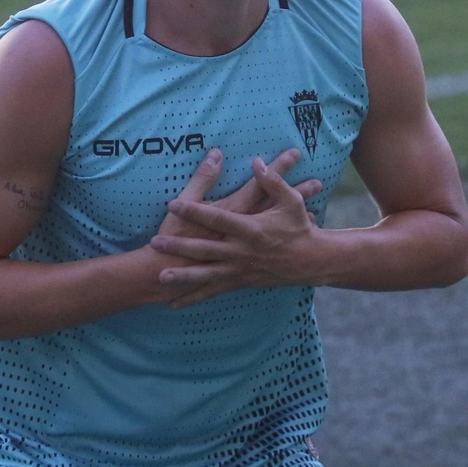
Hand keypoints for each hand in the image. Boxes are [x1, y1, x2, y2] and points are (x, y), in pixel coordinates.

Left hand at [149, 156, 324, 299]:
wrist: (310, 262)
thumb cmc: (300, 228)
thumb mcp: (291, 202)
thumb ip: (273, 182)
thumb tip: (256, 162)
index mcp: (251, 229)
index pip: (217, 218)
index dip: (195, 211)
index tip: (173, 204)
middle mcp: (242, 251)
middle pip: (205, 248)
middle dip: (180, 246)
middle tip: (157, 242)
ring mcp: (240, 269)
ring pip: (207, 274)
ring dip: (183, 276)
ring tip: (161, 275)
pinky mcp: (240, 282)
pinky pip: (214, 290)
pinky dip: (195, 297)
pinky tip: (174, 303)